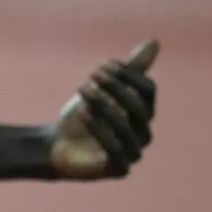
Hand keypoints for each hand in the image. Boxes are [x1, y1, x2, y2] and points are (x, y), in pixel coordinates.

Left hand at [46, 39, 159, 179]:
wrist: (56, 146)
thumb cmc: (82, 115)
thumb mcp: (103, 89)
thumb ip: (129, 69)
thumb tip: (155, 42)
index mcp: (144, 112)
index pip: (147, 90)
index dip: (127, 75)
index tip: (102, 65)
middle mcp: (144, 133)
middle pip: (138, 107)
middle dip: (115, 88)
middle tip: (90, 75)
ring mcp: (134, 153)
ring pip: (125, 126)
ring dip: (102, 104)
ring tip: (82, 89)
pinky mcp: (119, 169)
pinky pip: (115, 148)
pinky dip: (99, 128)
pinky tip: (82, 111)